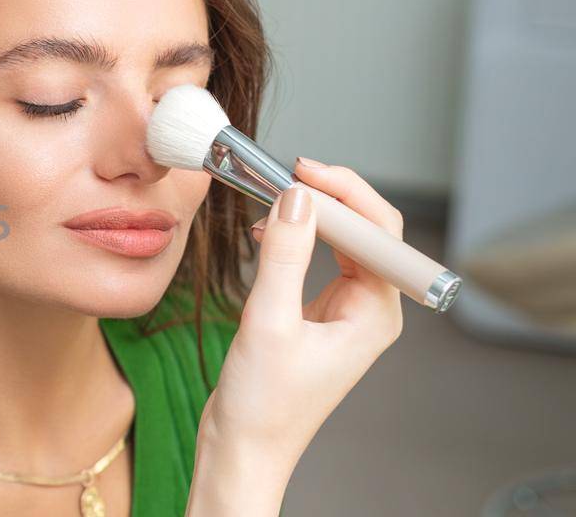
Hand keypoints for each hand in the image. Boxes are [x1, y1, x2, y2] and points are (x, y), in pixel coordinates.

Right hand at [187, 158, 404, 515]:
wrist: (243, 450)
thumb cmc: (262, 405)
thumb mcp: (268, 324)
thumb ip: (284, 256)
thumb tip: (296, 199)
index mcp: (376, 314)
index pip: (378, 232)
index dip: (343, 194)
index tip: (300, 172)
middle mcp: (369, 310)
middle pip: (364, 231)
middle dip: (327, 198)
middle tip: (282, 174)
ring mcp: (345, 313)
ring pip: (340, 244)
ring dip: (309, 217)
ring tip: (270, 199)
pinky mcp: (318, 317)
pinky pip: (317, 262)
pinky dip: (295, 240)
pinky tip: (267, 234)